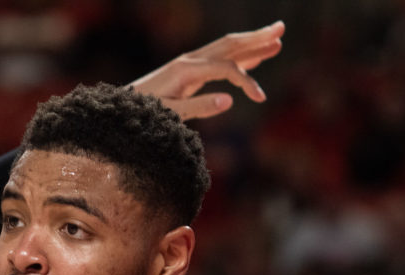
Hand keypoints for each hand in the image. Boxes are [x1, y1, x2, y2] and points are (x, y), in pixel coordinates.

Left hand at [129, 21, 284, 120]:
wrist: (122, 108)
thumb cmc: (144, 113)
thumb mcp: (170, 113)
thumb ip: (200, 107)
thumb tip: (230, 100)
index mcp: (187, 70)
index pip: (226, 68)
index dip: (246, 81)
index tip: (260, 98)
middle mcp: (190, 61)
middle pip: (229, 44)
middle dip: (256, 38)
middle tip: (281, 30)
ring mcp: (190, 63)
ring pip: (226, 48)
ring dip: (252, 42)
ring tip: (277, 36)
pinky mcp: (189, 71)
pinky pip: (219, 59)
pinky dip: (239, 57)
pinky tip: (254, 57)